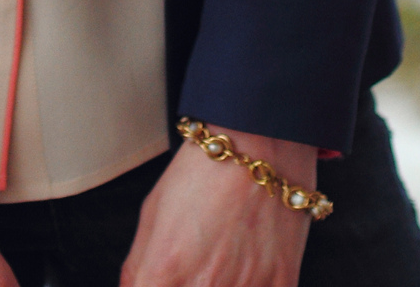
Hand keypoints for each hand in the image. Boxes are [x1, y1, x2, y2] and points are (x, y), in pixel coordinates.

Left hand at [120, 128, 315, 286]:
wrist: (261, 146)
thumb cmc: (204, 173)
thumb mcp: (153, 214)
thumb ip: (137, 270)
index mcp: (163, 270)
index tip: (159, 284)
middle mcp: (204, 286)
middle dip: (184, 286)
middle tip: (191, 271)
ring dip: (220, 285)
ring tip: (218, 265)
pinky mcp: (282, 285)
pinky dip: (248, 286)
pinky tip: (243, 271)